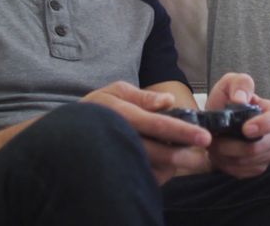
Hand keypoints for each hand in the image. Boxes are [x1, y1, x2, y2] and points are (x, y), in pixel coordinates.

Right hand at [82, 81, 211, 183]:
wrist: (65, 133)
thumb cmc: (98, 107)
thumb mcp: (116, 91)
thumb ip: (143, 96)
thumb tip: (169, 101)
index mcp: (122, 114)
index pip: (156, 124)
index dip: (181, 131)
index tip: (203, 136)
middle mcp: (118, 137)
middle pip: (156, 151)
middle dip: (181, 156)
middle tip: (202, 159)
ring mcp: (116, 157)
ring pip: (149, 168)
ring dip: (170, 166)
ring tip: (185, 160)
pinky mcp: (115, 171)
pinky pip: (141, 177)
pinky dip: (157, 173)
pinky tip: (165, 165)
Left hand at [205, 73, 269, 178]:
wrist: (211, 126)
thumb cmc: (224, 103)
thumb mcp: (228, 84)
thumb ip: (238, 84)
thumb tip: (241, 100)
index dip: (266, 125)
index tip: (245, 129)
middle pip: (266, 146)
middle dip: (237, 145)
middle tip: (217, 140)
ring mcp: (268, 153)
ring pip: (252, 161)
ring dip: (228, 155)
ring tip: (215, 146)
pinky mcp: (257, 167)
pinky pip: (245, 172)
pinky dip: (228, 166)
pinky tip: (220, 156)